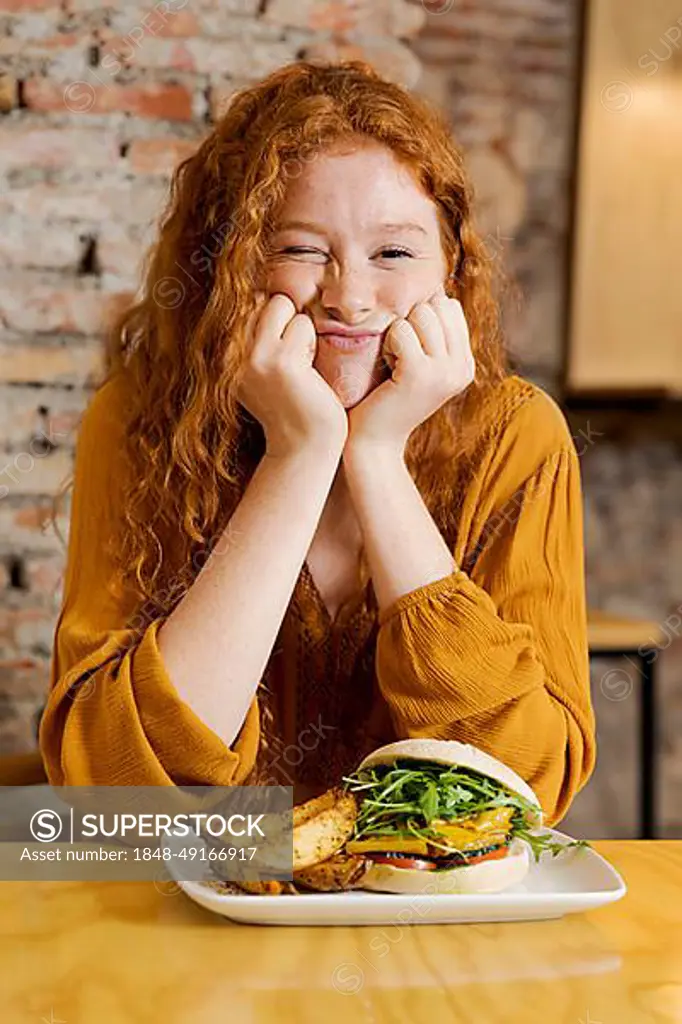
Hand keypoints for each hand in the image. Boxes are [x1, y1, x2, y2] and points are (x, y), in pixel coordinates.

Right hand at [238, 293, 347, 458]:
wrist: (303, 444)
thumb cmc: (290, 405)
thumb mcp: (258, 369)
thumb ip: (252, 337)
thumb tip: (257, 293)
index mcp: (222, 354)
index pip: (246, 302)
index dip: (272, 321)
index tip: (279, 355)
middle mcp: (229, 353)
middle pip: (263, 299)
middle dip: (284, 319)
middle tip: (292, 359)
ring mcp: (254, 356)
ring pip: (282, 305)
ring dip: (299, 332)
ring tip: (300, 367)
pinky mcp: (280, 360)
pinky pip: (302, 324)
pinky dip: (311, 344)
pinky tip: (308, 373)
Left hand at [346, 284, 474, 451]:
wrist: (373, 441)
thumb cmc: (386, 397)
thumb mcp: (417, 363)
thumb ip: (433, 332)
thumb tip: (438, 289)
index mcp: (465, 364)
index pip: (450, 307)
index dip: (421, 318)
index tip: (408, 350)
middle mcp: (462, 368)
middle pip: (437, 305)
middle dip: (409, 321)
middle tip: (398, 357)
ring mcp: (444, 371)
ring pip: (421, 314)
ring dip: (398, 332)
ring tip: (393, 363)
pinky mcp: (420, 374)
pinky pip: (401, 330)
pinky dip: (387, 344)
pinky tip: (387, 368)